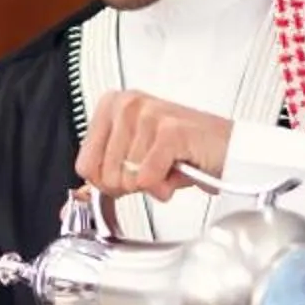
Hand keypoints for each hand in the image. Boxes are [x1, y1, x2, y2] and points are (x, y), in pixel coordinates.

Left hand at [78, 91, 232, 201]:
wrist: (228, 149)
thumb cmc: (184, 151)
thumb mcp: (135, 160)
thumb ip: (104, 176)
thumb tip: (75, 200)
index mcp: (112, 105)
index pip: (85, 165)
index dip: (110, 181)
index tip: (132, 171)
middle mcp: (127, 104)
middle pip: (106, 175)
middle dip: (134, 185)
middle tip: (156, 169)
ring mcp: (148, 114)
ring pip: (129, 178)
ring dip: (155, 183)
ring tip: (171, 165)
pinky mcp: (170, 130)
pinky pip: (148, 178)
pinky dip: (165, 185)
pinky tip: (179, 169)